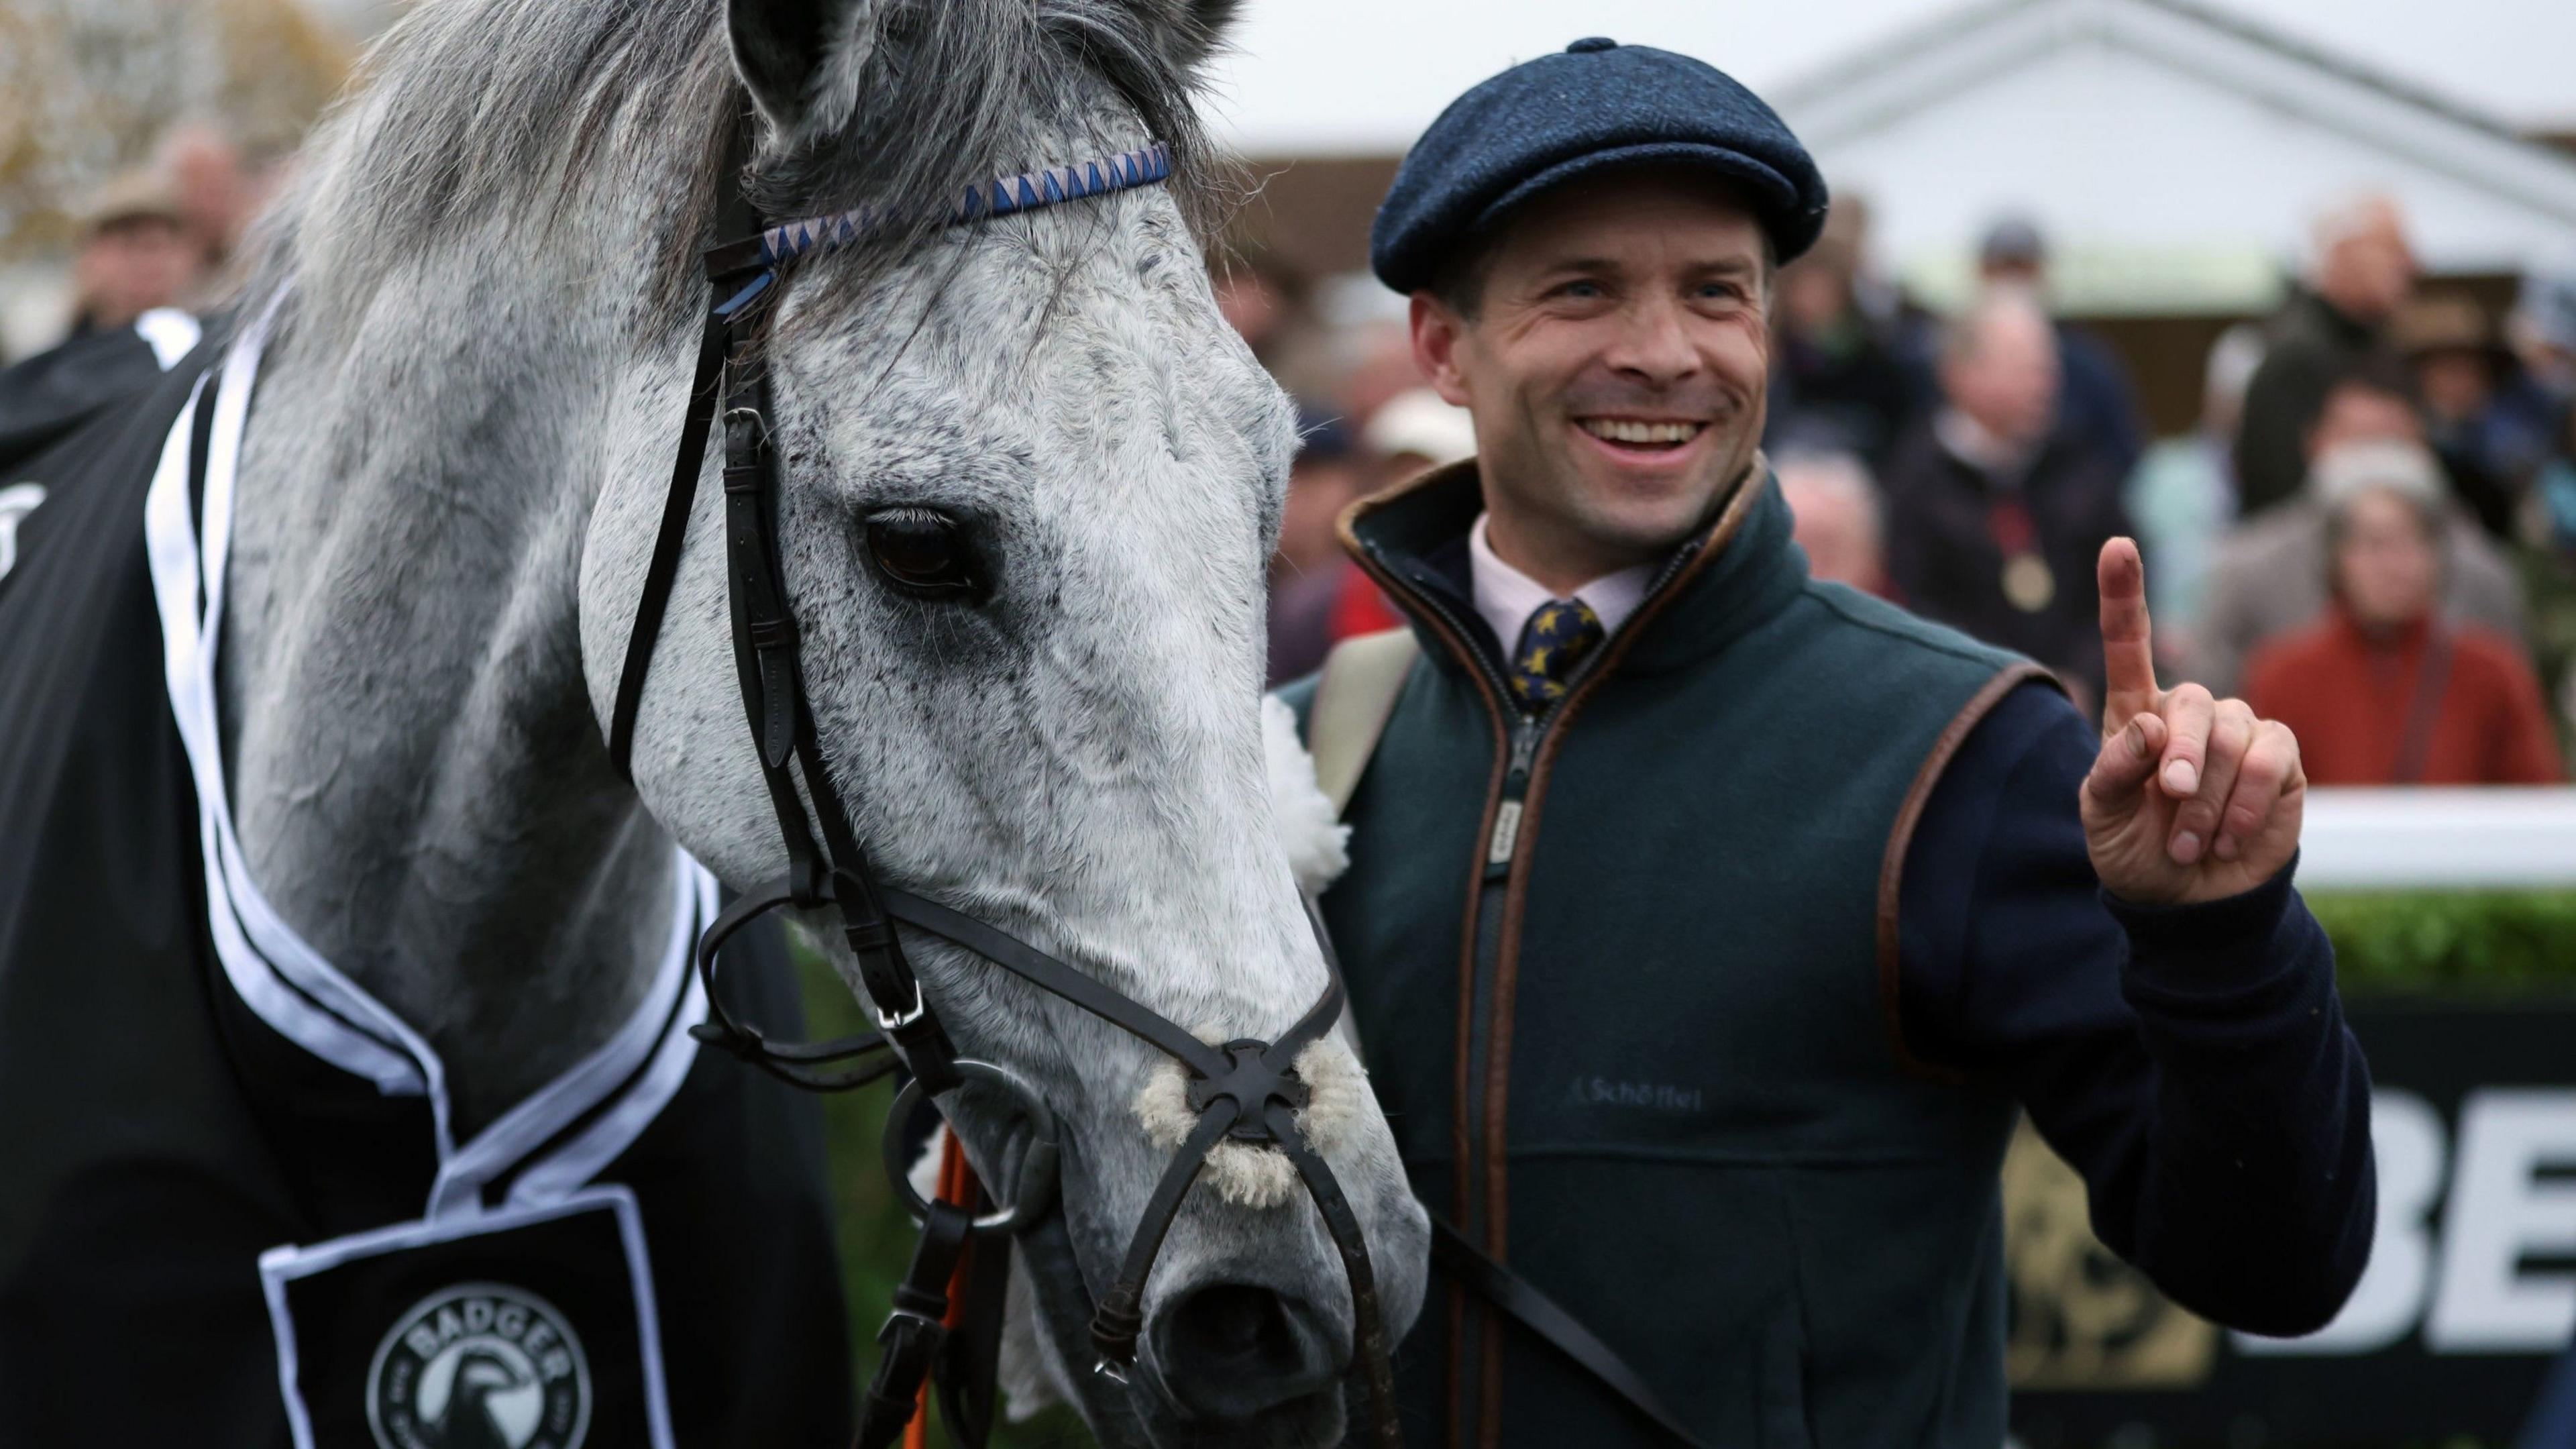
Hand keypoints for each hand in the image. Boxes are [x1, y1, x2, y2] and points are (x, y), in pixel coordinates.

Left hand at [2081, 539, 2305, 904]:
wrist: (2187, 901)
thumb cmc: (2134, 849)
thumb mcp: (2100, 815)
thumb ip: (2113, 769)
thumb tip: (2151, 726)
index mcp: (2135, 713)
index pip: (2128, 643)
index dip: (2123, 593)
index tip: (2118, 545)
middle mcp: (2189, 713)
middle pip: (2191, 702)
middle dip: (2180, 758)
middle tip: (2169, 803)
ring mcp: (2239, 730)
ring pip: (2233, 735)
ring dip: (2209, 797)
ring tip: (2190, 843)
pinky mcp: (2281, 757)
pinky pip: (2270, 759)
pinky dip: (2245, 803)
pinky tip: (2228, 839)